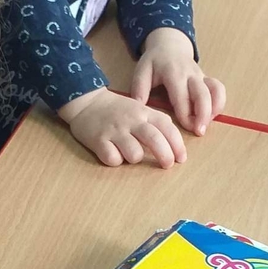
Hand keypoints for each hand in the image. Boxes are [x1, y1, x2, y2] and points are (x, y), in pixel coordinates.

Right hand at [58, 86, 186, 167]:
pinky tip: (112, 154)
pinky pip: (113, 159)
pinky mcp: (98, 141)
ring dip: (135, 158)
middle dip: (165, 156)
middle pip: (155, 141)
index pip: (167, 128)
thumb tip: (173, 140)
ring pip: (135, 154)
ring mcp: (114, 131)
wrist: (86, 102)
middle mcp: (131, 121)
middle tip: (167, 165)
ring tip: (130, 154)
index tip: (181, 159)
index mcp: (144, 112)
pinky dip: (115, 160)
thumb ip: (156, 121)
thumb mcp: (139, 109)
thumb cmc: (116, 109)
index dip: (177, 145)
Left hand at [132, 27, 225, 135]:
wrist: (169, 45)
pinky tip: (211, 116)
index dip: (186, 113)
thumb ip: (139, 89)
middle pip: (203, 93)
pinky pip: (218, 89)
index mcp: (173, 73)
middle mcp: (190, 74)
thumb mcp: (142, 70)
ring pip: (214, 90)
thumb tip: (139, 110)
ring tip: (206, 125)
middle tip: (200, 131)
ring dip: (214, 109)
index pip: (182, 95)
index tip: (187, 128)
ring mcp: (201, 76)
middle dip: (203, 114)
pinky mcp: (207, 79)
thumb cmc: (154, 61)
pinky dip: (219, 102)